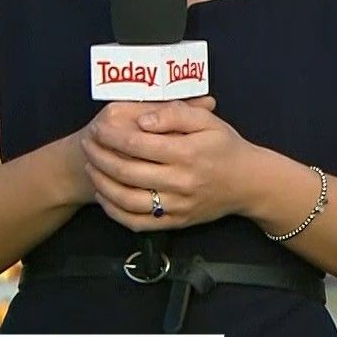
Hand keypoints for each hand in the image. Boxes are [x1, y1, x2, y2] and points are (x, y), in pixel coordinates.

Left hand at [80, 97, 254, 230]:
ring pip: (128, 200)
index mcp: (187, 153)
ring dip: (103, 184)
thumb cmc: (226, 147)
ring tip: (90, 168)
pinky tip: (105, 196)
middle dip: (100, 157)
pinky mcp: (177, 222)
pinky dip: (116, 212)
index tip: (97, 128)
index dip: (112, 136)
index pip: (138, 144)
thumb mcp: (207, 121)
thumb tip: (142, 119)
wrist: (250, 183)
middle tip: (86, 145)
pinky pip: (138, 222)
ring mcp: (178, 206)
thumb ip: (175, 114)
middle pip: (128, 172)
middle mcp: (181, 181)